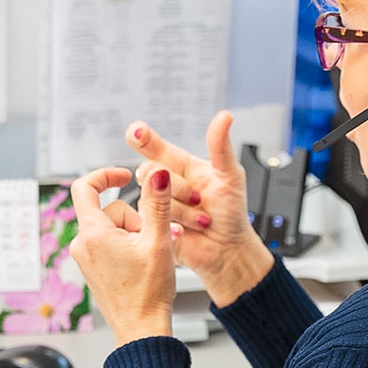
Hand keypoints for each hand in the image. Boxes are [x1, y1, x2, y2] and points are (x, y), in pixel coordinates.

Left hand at [68, 166, 174, 346]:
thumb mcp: (158, 242)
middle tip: (151, 241)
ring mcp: (85, 257)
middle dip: (134, 218)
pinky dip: (127, 245)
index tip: (125, 175)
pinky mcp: (92, 267)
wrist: (141, 329)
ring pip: (111, 227)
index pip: (85, 187)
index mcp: (93, 234)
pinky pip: (109, 243)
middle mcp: (82, 244)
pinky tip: (140, 264)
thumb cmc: (148, 294)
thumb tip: (156, 174)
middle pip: (109, 210)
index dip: (106, 174)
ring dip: (133, 233)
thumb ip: (157, 203)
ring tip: (147, 257)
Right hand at [127, 111, 272, 305]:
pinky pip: (151, 220)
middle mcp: (166, 184)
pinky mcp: (151, 227)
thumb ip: (221, 147)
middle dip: (179, 188)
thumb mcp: (230, 176)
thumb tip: (224, 116)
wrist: (227, 250)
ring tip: (202, 221)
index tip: (135, 132)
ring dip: (182, 211)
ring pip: (153, 197)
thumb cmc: (231, 214)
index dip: (144, 139)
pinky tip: (186, 231)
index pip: (157, 148)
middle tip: (200, 200)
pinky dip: (173, 225)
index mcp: (182, 166)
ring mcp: (157, 205)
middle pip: (152, 172)